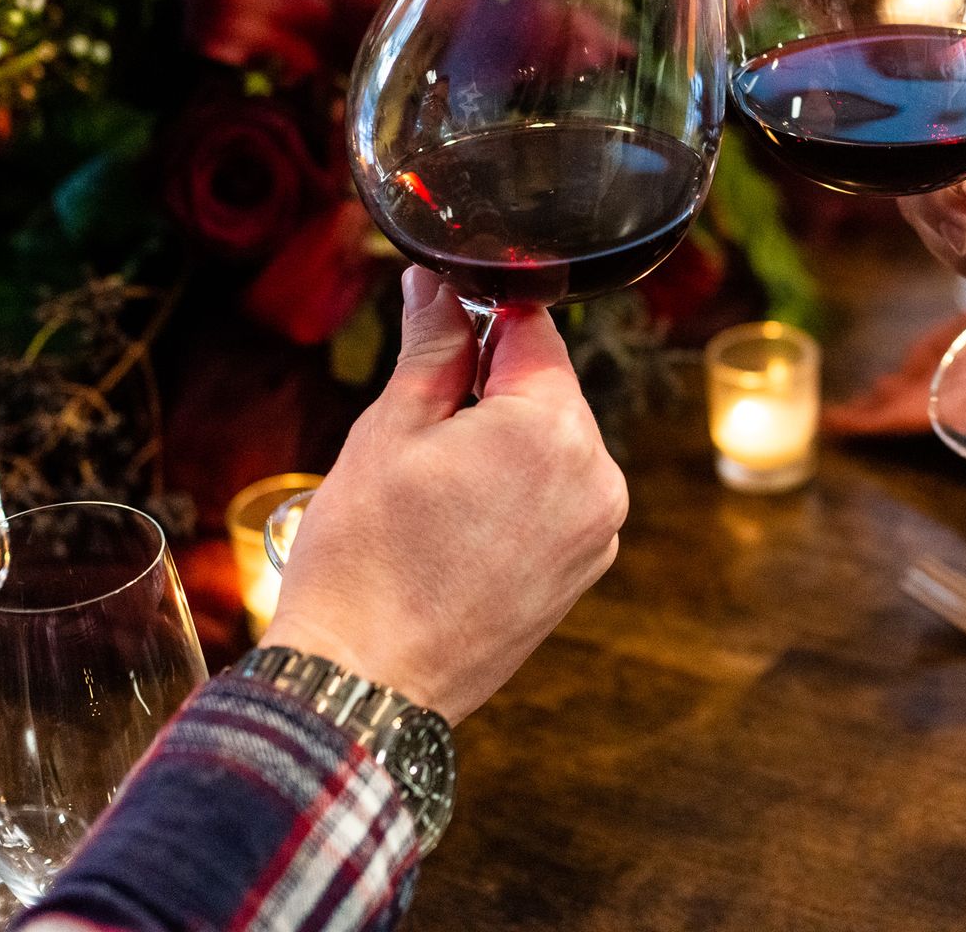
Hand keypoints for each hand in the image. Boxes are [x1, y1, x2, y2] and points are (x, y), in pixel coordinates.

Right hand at [263, 268, 626, 724]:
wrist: (367, 680)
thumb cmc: (365, 559)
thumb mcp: (390, 430)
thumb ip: (431, 346)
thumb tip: (435, 285)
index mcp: (552, 427)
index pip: (532, 331)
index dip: (482, 320)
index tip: (441, 331)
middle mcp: (597, 474)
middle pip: (549, 390)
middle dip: (491, 392)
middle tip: (421, 431)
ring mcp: (599, 527)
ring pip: (555, 445)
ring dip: (505, 445)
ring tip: (436, 491)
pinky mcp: (587, 566)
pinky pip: (561, 498)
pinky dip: (519, 494)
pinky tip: (461, 526)